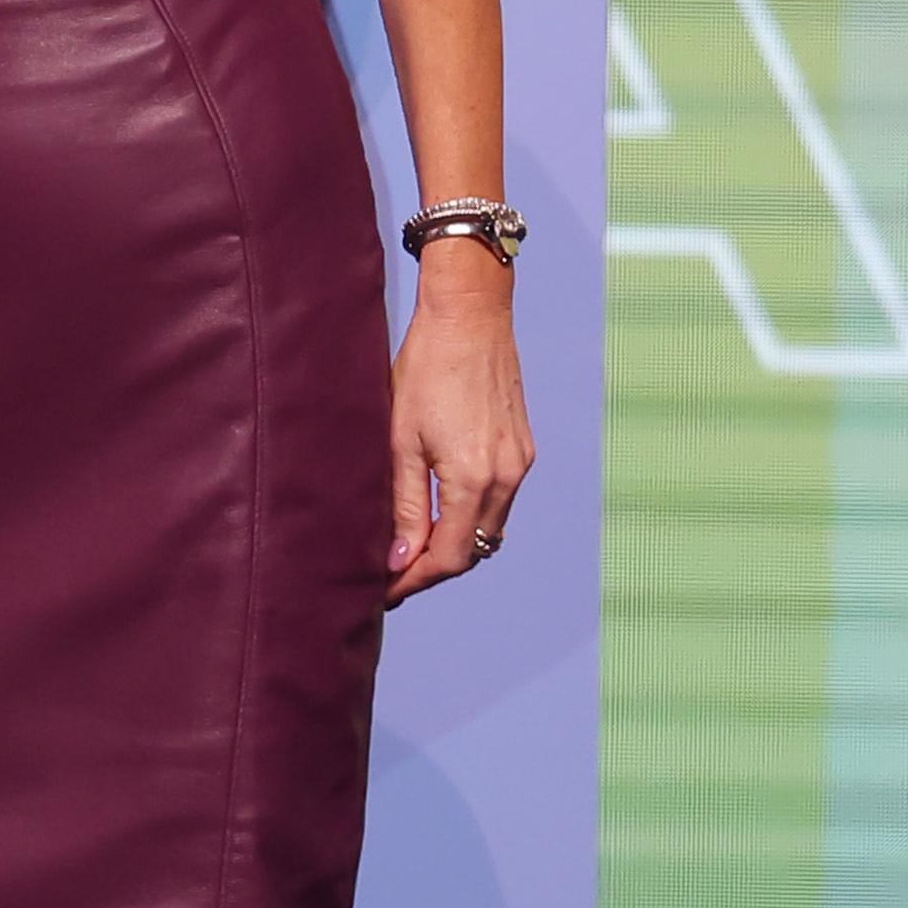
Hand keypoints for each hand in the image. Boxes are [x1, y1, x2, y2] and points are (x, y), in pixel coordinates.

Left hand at [382, 253, 530, 604]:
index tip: (385, 591)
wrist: (470, 316)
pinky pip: (500, 500)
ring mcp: (520, 462)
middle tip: (393, 575)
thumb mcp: (401, 439)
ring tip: (412, 546)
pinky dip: (472, 515)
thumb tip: (402, 558)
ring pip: (490, 528)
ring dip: (455, 542)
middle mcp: (506, 477)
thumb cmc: (425, 369)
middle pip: (474, 550)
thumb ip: (406, 504)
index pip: (450, 557)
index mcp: (474, 478)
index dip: (416, 579)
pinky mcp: (522, 448)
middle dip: (434, 567)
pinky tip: (442, 510)